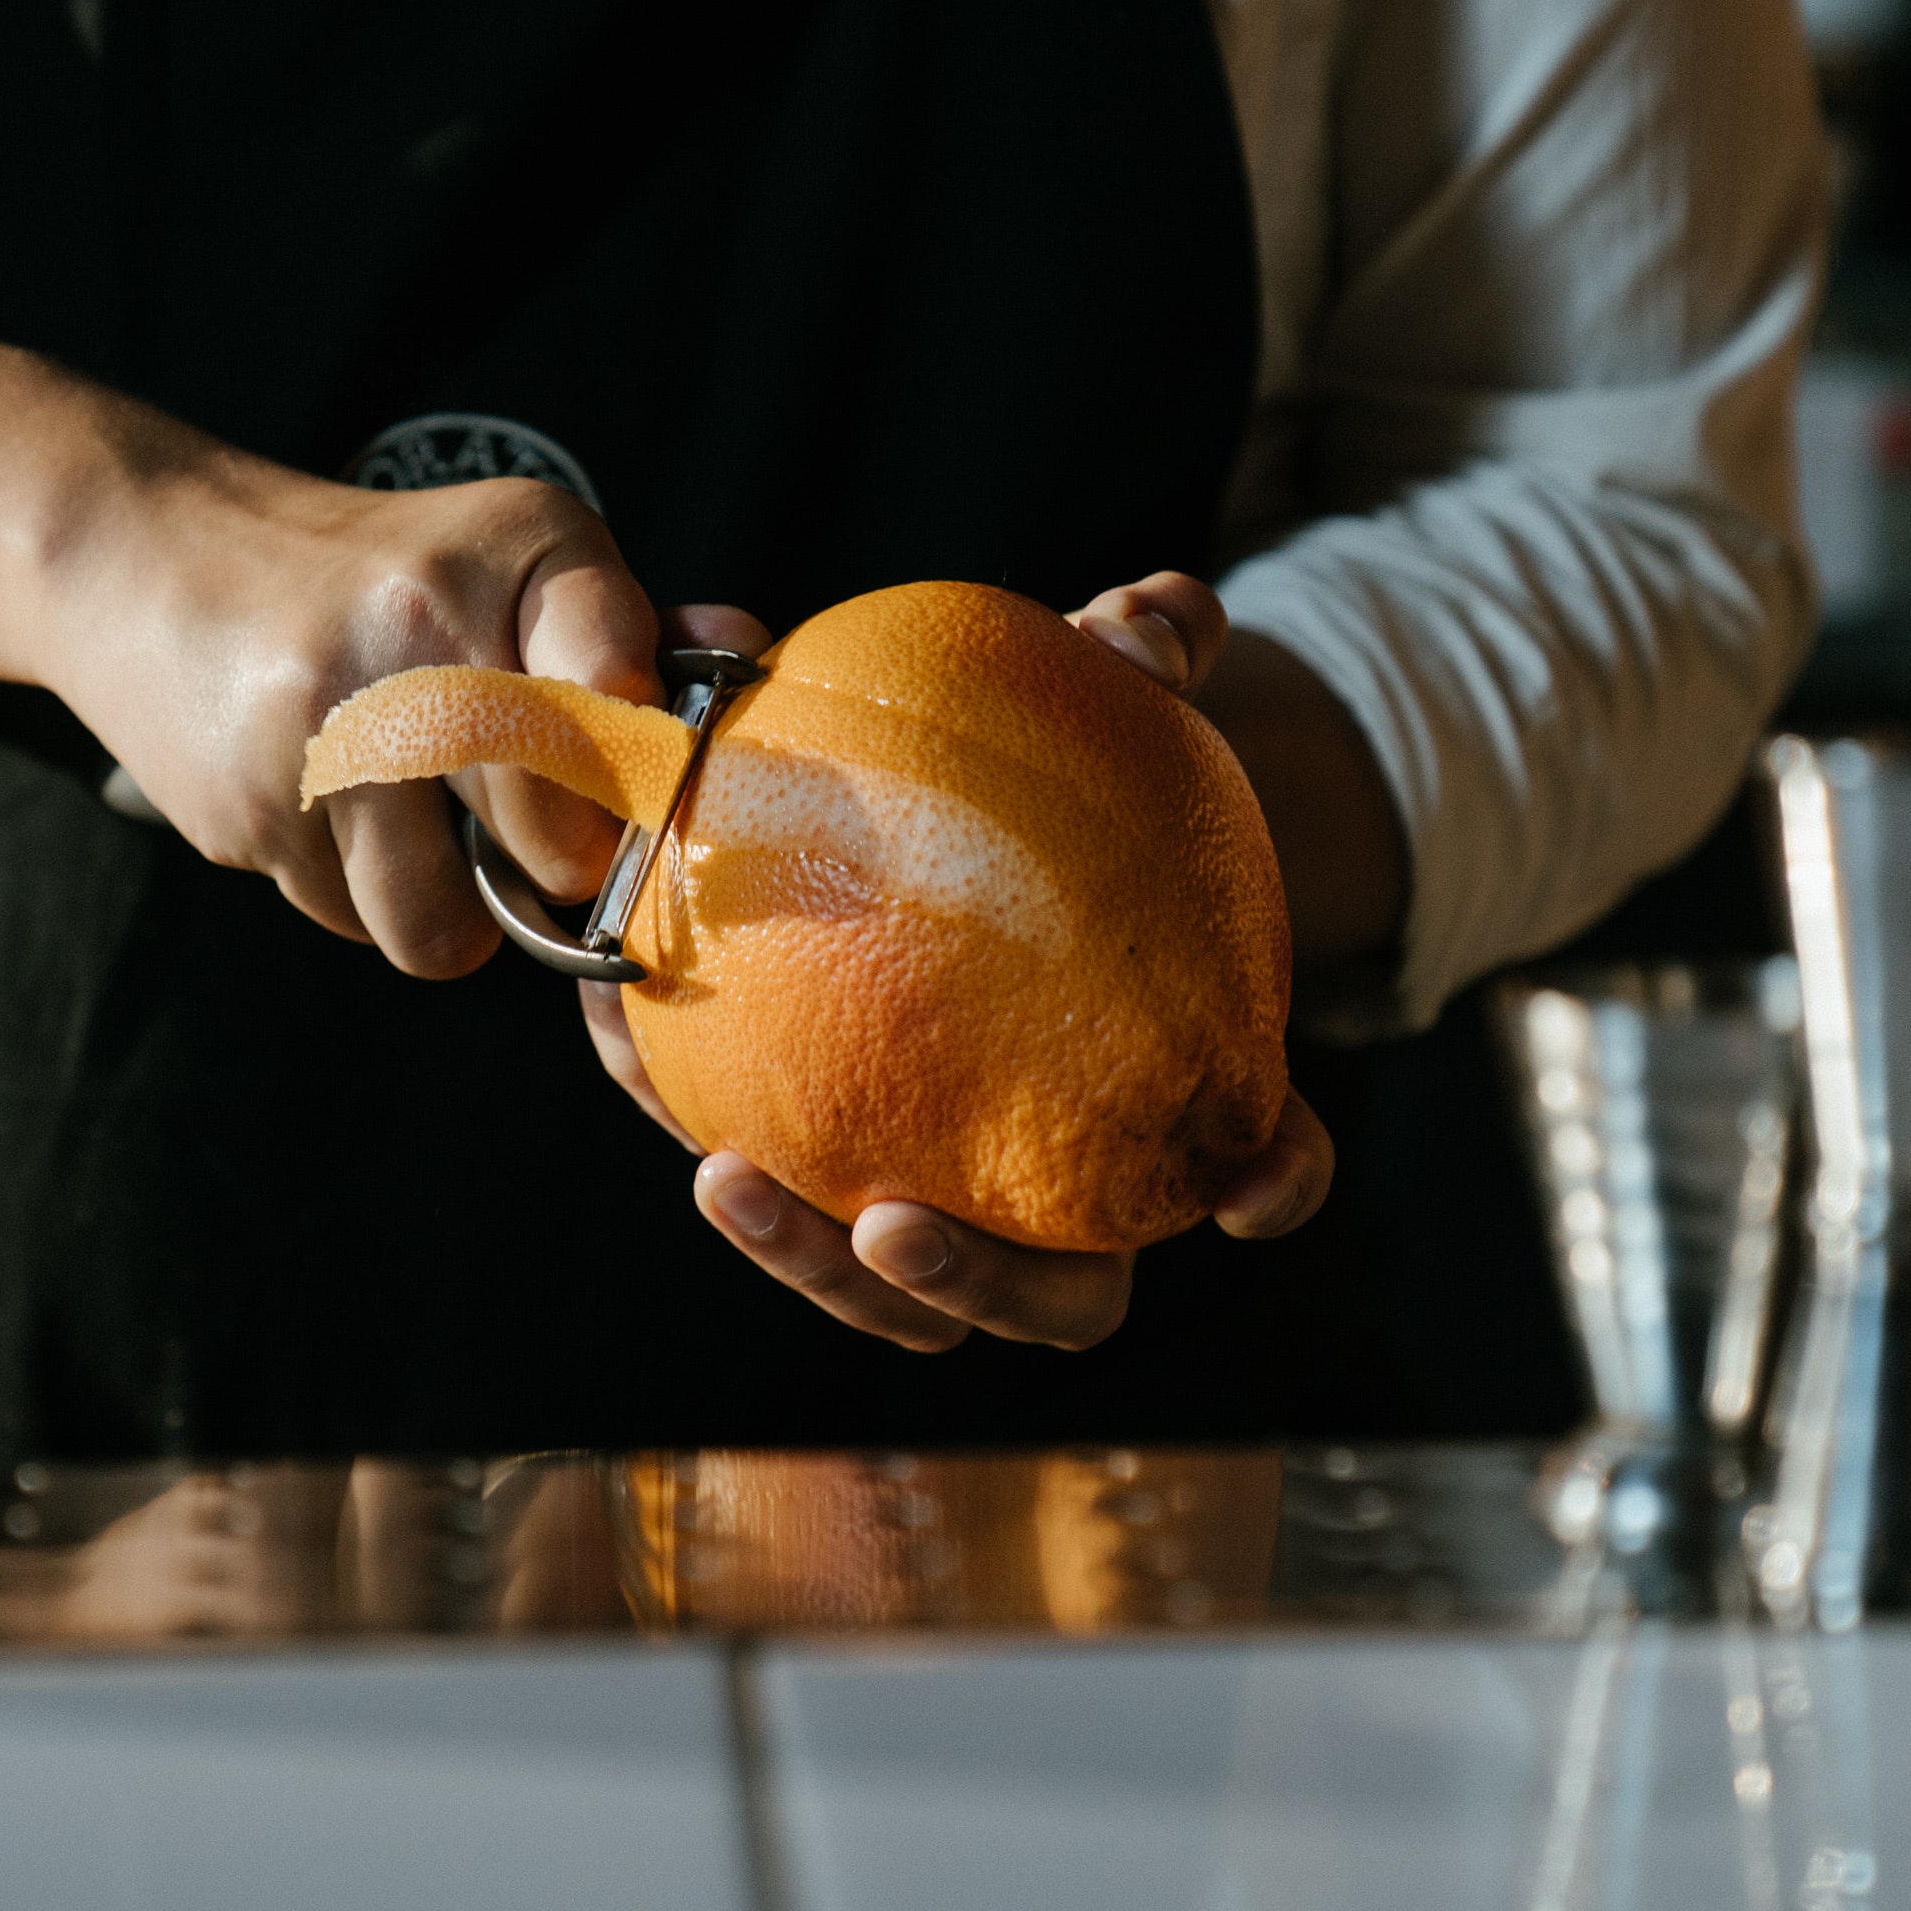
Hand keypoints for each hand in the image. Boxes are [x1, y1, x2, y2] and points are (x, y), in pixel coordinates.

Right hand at [48, 452, 670, 974]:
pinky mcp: (252, 808)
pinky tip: (331, 809)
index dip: (642, 757)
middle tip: (523, 825)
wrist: (143, 555)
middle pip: (553, 842)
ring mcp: (330, 727)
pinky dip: (355, 892)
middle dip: (551, 864)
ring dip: (446, 909)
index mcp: (513, 550)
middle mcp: (421, 627)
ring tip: (421, 829)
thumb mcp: (502, 555)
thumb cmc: (368, 575)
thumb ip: (624, 624)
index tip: (625, 769)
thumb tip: (744, 650)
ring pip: (442, 926)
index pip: (624, 676)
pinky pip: (350, 921)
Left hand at [582, 570, 1336, 1351]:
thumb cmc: (1060, 778)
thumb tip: (1163, 610)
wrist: (947, 816)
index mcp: (1177, 1098)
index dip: (1275, 1180)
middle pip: (1057, 1301)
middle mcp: (1067, 1190)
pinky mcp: (822, 1179)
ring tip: (726, 1180)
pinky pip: (773, 1197)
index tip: (1249, 1191)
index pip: (1268, 1158)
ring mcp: (948, 1206)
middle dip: (978, 1286)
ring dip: (812, 1266)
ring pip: (894, 1295)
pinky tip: (635, 1067)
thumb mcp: (1095, 704)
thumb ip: (1135, 658)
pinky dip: (714, 1154)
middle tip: (894, 1222)